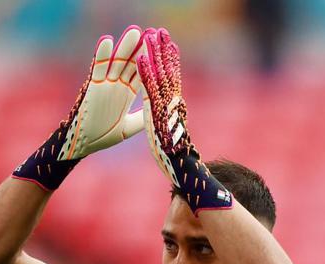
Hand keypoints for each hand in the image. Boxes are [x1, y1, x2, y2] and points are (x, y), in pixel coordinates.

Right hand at [12, 25, 147, 190]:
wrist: (84, 144)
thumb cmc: (104, 137)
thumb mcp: (129, 128)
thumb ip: (141, 118)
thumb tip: (157, 112)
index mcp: (126, 94)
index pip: (141, 74)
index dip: (150, 62)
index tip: (161, 48)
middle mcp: (117, 86)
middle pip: (131, 64)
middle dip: (140, 49)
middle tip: (151, 33)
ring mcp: (105, 84)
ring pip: (116, 62)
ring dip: (125, 47)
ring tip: (134, 31)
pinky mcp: (92, 86)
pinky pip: (97, 68)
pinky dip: (101, 55)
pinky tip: (106, 40)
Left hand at [137, 28, 232, 212]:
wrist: (182, 171)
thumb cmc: (174, 159)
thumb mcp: (167, 135)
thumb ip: (166, 121)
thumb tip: (165, 116)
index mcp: (173, 109)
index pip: (171, 81)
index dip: (169, 62)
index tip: (167, 45)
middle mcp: (173, 104)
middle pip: (168, 72)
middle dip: (164, 51)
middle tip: (160, 31)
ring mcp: (168, 107)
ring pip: (161, 75)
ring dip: (156, 54)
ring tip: (151, 36)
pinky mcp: (159, 113)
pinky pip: (151, 89)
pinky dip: (147, 73)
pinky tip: (142, 59)